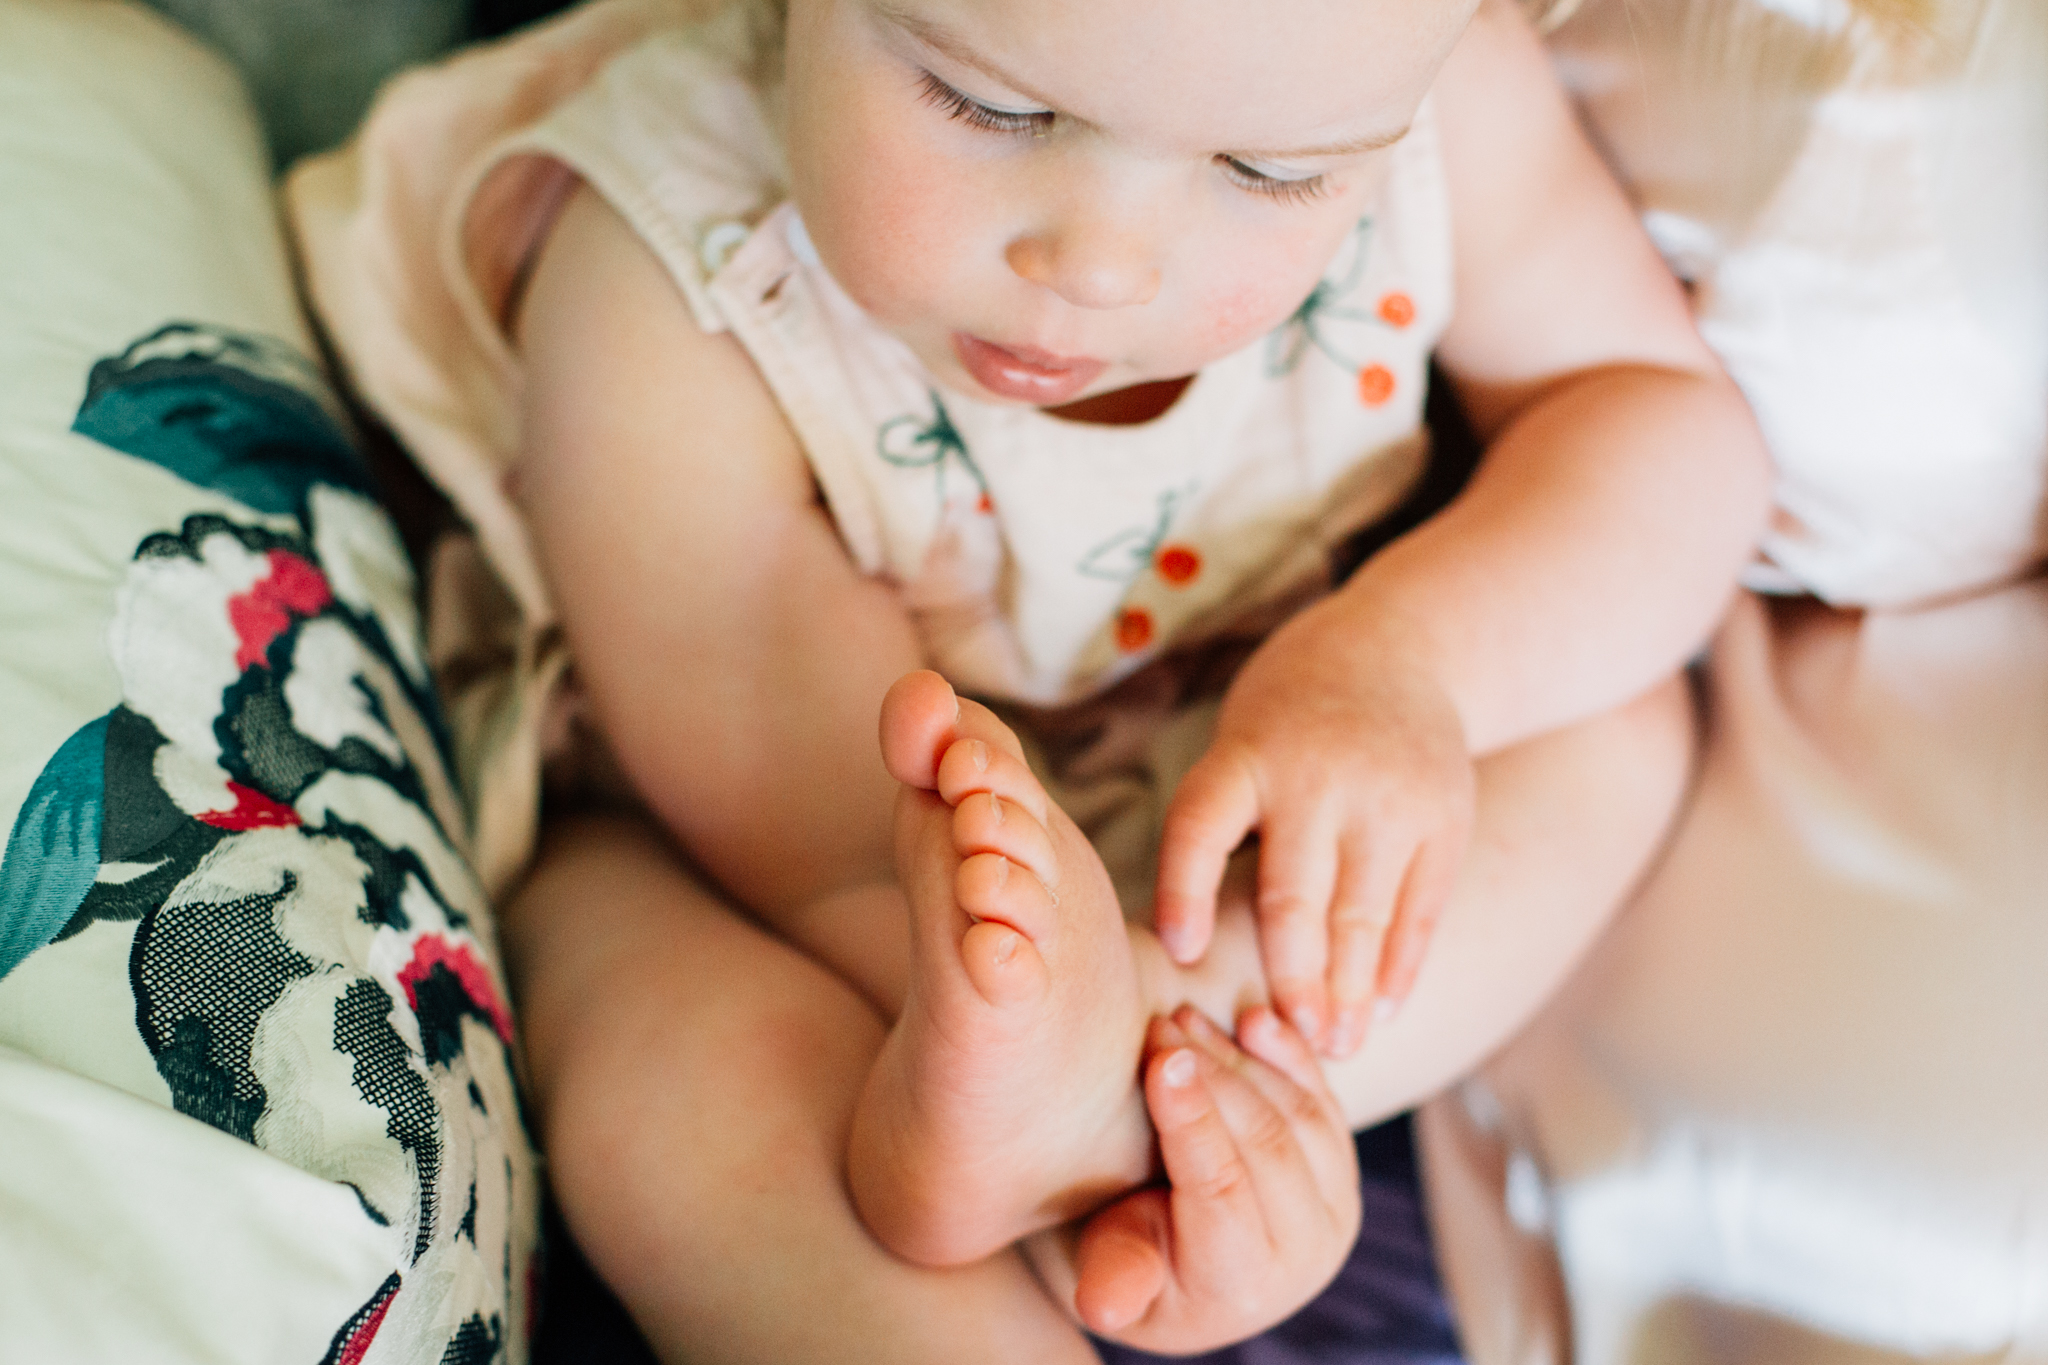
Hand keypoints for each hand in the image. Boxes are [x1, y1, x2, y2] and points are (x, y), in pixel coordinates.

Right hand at [1067, 1005, 1362, 1352]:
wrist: (1186, 1261)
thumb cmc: (1128, 1257)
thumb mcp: (1109, 1272)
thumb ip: (1114, 1278)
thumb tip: (1101, 1304)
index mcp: (1241, 1285)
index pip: (1221, 1190)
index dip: (1193, 1121)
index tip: (1160, 1057)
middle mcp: (1305, 1252)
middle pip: (1267, 1146)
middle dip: (1214, 1076)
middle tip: (1162, 1023)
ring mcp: (1335, 1206)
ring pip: (1301, 1116)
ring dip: (1243, 1059)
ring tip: (1185, 1018)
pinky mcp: (1342, 1165)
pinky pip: (1325, 1100)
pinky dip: (1293, 1056)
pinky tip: (1254, 1018)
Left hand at [1154, 594, 1475, 1055]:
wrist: (1401, 646)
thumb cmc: (1290, 719)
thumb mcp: (1240, 742)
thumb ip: (1221, 824)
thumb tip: (1180, 946)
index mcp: (1246, 756)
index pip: (1201, 827)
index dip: (1185, 892)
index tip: (1182, 953)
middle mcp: (1316, 776)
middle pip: (1293, 896)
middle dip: (1288, 980)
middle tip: (1282, 1041)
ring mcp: (1389, 797)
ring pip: (1363, 916)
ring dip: (1348, 993)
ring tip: (1337, 1045)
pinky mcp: (1445, 817)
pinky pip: (1422, 909)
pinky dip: (1401, 967)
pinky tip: (1383, 1008)